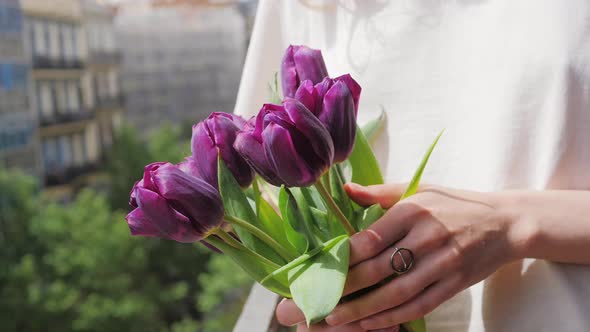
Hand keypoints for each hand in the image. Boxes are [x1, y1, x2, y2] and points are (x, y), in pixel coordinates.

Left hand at [277, 183, 530, 329]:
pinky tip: (371, 323)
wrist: (505, 223)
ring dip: (363, 309)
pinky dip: (393, 317)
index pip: (370, 238)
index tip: (319, 269)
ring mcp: (442, 263)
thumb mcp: (420, 189)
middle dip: (345, 288)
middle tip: (318, 300)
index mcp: (413, 210)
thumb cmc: (455, 204)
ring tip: (335, 318)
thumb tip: (346, 189)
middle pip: (379, 268)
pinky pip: (419, 306)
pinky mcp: (454, 284)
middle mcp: (426, 237)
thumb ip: (380, 193)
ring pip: (396, 293)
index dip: (343, 258)